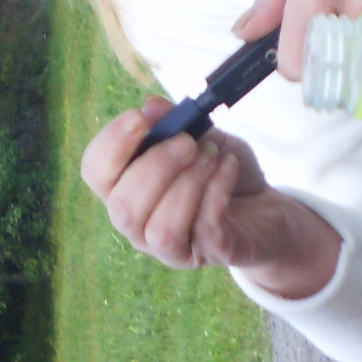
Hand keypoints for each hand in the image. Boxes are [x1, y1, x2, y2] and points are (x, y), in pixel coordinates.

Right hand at [80, 98, 340, 297]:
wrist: (265, 206)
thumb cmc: (219, 171)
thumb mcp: (199, 136)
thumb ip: (175, 122)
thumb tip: (153, 107)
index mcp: (126, 190)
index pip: (96, 174)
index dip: (112, 145)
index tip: (140, 118)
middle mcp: (139, 226)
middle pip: (123, 208)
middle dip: (157, 165)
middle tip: (189, 141)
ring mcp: (173, 248)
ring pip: (161, 228)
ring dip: (188, 182)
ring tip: (212, 155)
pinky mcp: (208, 254)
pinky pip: (204, 227)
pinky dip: (216, 190)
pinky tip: (228, 166)